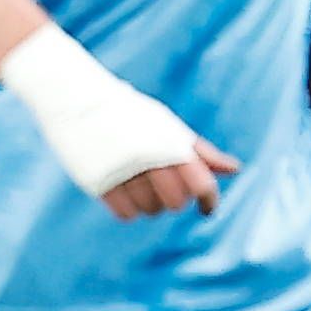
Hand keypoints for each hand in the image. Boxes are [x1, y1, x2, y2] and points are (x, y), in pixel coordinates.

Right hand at [0, 26, 233, 219]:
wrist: (76, 97)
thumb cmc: (127, 112)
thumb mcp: (166, 125)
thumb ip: (200, 152)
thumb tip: (234, 170)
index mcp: (169, 142)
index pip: (201, 184)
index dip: (209, 201)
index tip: (207, 209)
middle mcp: (148, 157)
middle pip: (176, 202)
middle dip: (174, 199)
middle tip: (164, 188)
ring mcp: (121, 171)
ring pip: (150, 210)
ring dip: (150, 204)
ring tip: (140, 186)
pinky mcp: (98, 181)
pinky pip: (125, 213)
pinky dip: (129, 209)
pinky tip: (125, 194)